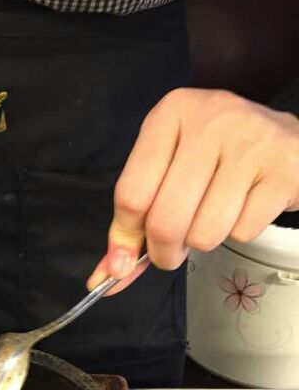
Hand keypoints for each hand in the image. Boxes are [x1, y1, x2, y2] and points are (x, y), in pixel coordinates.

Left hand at [87, 88, 298, 292]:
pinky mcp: (282, 170)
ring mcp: (250, 142)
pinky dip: (239, 233)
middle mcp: (210, 121)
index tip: (130, 252)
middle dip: (165, 253)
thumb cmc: (215, 160)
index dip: (128, 235)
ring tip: (212, 218)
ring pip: (204, 233)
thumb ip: (132, 224)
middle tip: (173, 249)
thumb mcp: (165, 173)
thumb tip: (109, 274)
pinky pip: (242, 232)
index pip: (131, 195)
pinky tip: (244, 206)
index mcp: (170, 115)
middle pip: (166, 220)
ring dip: (203, 242)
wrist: (285, 141)